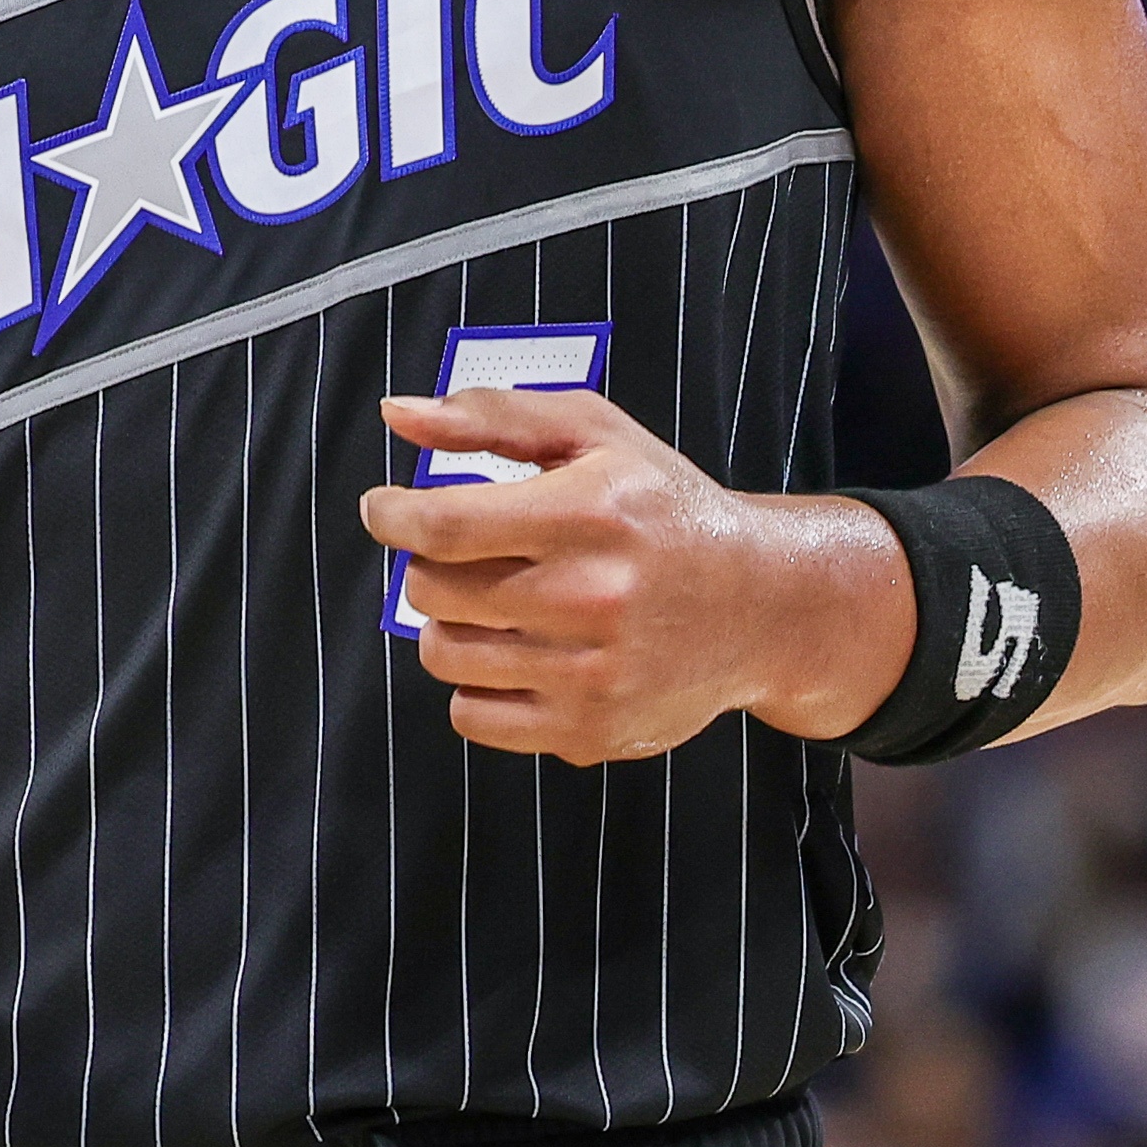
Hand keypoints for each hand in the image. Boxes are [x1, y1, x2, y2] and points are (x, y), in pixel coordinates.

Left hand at [359, 390, 908, 762]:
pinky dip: (475, 683)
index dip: (393, 515)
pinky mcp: (590, 731)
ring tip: (493, 602)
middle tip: (465, 554)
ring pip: (444, 655)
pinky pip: (472, 716)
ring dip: (449, 623)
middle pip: (434, 591)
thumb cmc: (665, 509)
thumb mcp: (597, 436)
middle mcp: (590, 598)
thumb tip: (397, 415)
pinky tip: (514, 652)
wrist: (762, 606)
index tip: (385, 508)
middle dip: (430, 565)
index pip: (445, 526)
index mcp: (590, 514)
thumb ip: (492, 418)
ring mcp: (590, 674)